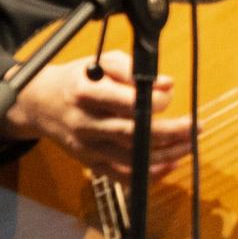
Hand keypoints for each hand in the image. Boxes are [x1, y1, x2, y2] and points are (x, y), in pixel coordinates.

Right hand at [5, 45, 193, 174]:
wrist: (40, 103)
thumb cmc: (79, 79)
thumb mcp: (102, 62)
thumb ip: (133, 70)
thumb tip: (167, 84)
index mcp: (87, 93)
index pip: (129, 102)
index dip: (158, 101)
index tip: (169, 94)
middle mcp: (86, 123)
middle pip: (135, 134)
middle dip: (173, 133)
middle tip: (197, 127)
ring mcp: (88, 147)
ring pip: (133, 159)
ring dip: (168, 154)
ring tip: (190, 144)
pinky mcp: (90, 163)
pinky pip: (123, 176)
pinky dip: (150, 174)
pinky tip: (170, 164)